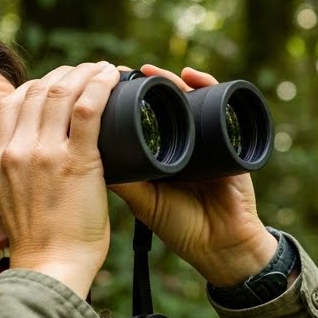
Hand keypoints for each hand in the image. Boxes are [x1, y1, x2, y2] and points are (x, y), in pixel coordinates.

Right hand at [0, 62, 119, 295]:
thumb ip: (21, 172)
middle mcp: (17, 150)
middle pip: (37, 90)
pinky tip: (112, 77)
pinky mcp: (76, 161)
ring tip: (104, 69)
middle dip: (65, 73)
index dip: (36, 84)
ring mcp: (45, 154)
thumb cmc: (41, 242)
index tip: (58, 82)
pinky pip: (88, 109)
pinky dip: (101, 86)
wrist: (50, 269)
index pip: (10, 103)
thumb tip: (40, 157)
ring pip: (61, 91)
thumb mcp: (14, 199)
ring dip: (85, 73)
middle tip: (88, 70)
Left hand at [110, 64, 277, 286]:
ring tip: (152, 72)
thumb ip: (123, 179)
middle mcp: (183, 142)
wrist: (221, 245)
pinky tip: (192, 76)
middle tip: (125, 73)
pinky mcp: (230, 138)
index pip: (141, 120)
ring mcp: (207, 138)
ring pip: (188, 99)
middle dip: (146, 85)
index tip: (104, 89)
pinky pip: (221, 105)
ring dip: (171, 81)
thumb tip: (86, 151)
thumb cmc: (182, 227)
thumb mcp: (144, 201)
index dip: (125, 102)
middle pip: (164, 103)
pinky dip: (209, 85)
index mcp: (160, 154)